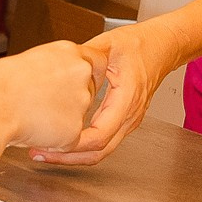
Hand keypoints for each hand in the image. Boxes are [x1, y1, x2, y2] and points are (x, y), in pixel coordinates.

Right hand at [0, 39, 96, 153]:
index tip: (76, 82)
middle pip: (88, 91)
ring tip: (29, 116)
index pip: (97, 62)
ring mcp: (81, 103)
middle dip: (70, 101)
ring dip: (59, 121)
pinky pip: (67, 140)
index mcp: (69, 53)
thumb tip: (52, 80)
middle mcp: (81, 75)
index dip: (87, 75)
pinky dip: (52, 141)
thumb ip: (51, 69)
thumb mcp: (28, 61)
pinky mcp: (74, 131)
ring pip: (77, 117)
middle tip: (39, 104)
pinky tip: (31, 130)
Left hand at [33, 22, 171, 166]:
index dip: (74, 144)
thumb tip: (61, 66)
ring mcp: (129, 121)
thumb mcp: (108, 44)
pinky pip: (104, 141)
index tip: (50, 143)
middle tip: (39, 153)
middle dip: (68, 157)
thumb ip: (85, 57)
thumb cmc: (139, 45)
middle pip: (99, 151)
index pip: (100, 134)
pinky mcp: (124, 121)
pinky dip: (83, 146)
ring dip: (74, 155)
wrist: (161, 47)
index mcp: (126, 98)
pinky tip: (63, 139)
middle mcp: (130, 115)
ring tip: (46, 150)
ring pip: (102, 150)